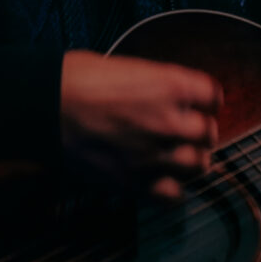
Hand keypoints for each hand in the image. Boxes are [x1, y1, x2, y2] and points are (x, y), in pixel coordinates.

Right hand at [60, 51, 222, 200]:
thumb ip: (155, 84)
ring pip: (199, 165)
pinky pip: (174, 195)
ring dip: (190, 159)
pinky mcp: (136, 182)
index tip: (199, 102)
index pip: (213, 96)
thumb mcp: (126, 66)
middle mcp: (172, 121)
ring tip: (177, 155)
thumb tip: (164, 96)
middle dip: (199, 130)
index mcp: (172, 84)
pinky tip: (161, 178)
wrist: (47, 107)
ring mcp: (156, 155)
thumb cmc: (78, 77)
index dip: (205, 99)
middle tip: (185, 129)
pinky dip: (171, 189)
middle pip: (208, 133)